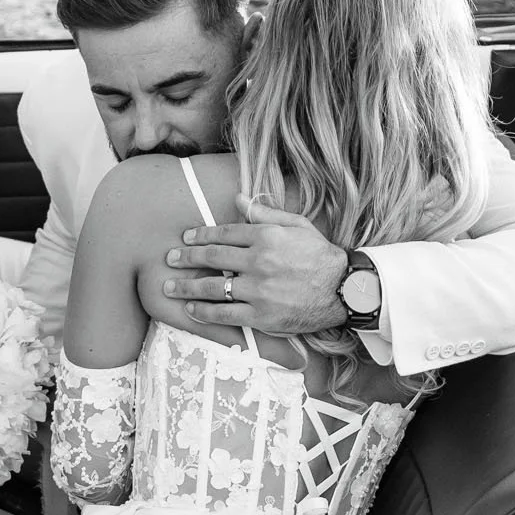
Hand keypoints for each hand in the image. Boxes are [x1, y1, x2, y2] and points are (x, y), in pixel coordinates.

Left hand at [162, 194, 349, 332]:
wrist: (344, 290)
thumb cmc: (321, 255)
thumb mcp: (297, 225)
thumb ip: (265, 213)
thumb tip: (237, 199)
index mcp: (266, 237)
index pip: (224, 233)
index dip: (201, 235)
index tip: (186, 237)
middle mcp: (259, 262)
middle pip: (212, 257)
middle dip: (187, 257)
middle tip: (170, 259)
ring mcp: (259, 290)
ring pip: (213, 286)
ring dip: (187, 286)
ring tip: (170, 285)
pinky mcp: (261, 315)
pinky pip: (225, 313)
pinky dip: (204, 311)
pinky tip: (191, 308)